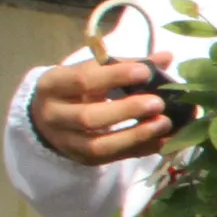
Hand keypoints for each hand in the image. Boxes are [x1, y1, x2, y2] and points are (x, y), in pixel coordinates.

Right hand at [29, 55, 177, 165]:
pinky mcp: (84, 159)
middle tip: (157, 103)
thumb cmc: (78, 88)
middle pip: (88, 117)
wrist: (51, 116)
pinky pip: (114, 158)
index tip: (145, 72)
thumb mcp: (92, 71)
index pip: (83, 80)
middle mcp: (54, 116)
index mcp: (53, 85)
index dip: (115, 76)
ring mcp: (67, 142)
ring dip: (136, 135)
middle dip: (126, 110)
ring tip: (164, 123)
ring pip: (99, 145)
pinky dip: (142, 149)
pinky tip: (165, 141)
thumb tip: (166, 57)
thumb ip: (126, 65)